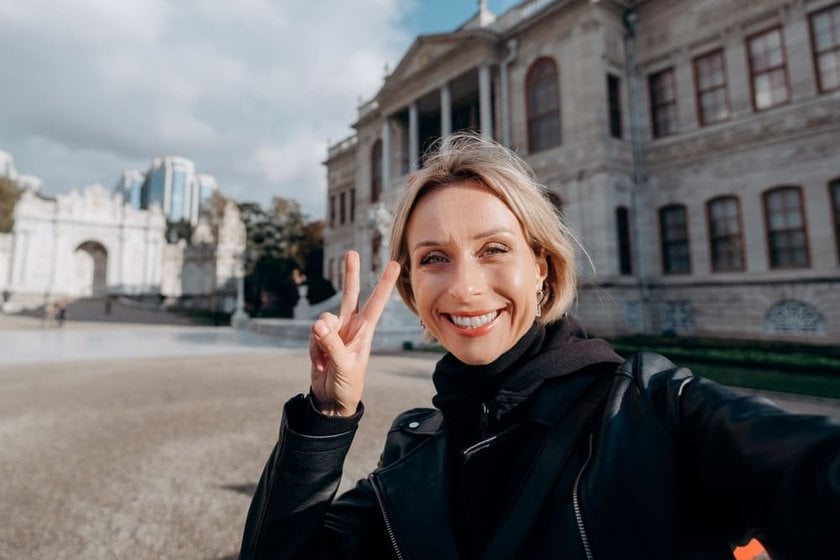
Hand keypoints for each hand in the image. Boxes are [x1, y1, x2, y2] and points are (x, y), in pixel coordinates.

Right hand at [309, 250, 400, 416]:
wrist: (331, 401)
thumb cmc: (348, 384)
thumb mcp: (345, 366)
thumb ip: (332, 345)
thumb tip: (318, 325)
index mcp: (365, 331)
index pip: (377, 302)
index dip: (385, 283)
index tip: (394, 263)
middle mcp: (351, 326)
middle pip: (350, 294)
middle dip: (350, 274)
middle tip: (351, 252)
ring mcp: (335, 332)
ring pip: (323, 319)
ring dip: (321, 337)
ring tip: (326, 357)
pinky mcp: (320, 340)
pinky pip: (312, 335)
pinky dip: (313, 349)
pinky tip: (319, 362)